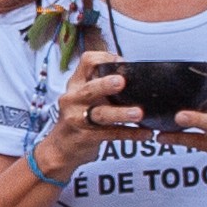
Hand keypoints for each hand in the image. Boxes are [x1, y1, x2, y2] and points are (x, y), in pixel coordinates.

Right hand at [29, 51, 140, 181]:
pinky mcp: (86, 137)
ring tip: (138, 113)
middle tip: (121, 82)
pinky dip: (130, 134)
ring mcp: (77, 119)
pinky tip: (145, 134)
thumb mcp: (83, 97)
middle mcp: (73, 99)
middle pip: (90, 89)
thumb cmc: (79, 117)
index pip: (86, 62)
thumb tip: (132, 74)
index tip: (122, 62)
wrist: (61, 148)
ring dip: (121, 113)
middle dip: (105, 84)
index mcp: (75, 84)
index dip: (104, 58)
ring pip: (100, 114)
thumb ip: (101, 85)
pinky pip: (111, 134)